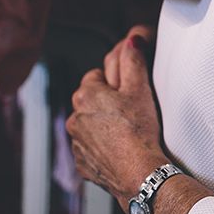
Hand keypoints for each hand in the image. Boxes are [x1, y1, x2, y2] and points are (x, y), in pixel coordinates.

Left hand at [66, 30, 166, 208]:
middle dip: (107, 103)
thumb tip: (132, 39)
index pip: (96, 76)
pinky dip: (103, 148)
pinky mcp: (83, 165)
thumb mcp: (140, 88)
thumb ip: (133, 59)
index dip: (116, 82)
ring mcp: (77, 144)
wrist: (140, 174)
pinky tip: (121, 149)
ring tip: (127, 131)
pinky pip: (91, 149)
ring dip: (104, 125)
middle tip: (130, 110)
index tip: (128, 91)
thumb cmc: (139, 131)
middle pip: (91, 101)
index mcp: (85, 95)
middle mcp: (74, 118)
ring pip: (90, 125)